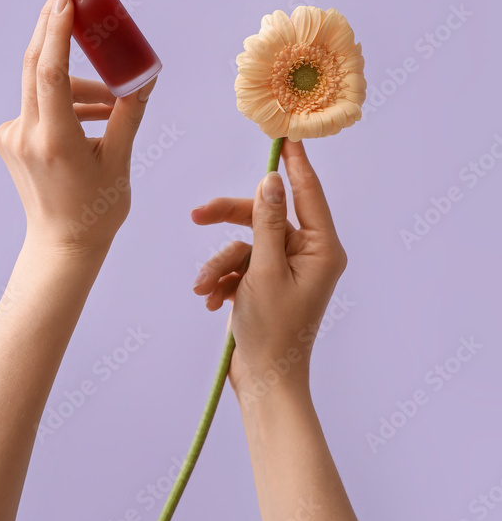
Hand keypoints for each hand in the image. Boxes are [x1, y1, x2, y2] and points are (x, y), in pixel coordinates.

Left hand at [0, 0, 156, 254]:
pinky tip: (91, 117)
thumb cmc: (97, 208)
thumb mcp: (120, 159)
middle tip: (70, 2)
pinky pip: (38, 104)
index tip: (65, 0)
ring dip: (76, 82)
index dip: (56, 32)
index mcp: (54, 140)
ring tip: (111, 100)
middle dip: (53, 30)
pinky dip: (64, 101)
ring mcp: (13, 137)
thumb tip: (147, 74)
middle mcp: (26, 135)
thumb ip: (129, 112)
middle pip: (35, 66)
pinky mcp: (9, 139)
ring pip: (43, 88)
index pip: (50, 72)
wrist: (62, 245)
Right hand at [191, 139, 346, 398]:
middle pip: (265, 217)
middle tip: (197, 215)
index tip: (285, 135)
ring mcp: (287, 270)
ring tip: (205, 289)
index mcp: (322, 249)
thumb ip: (267, 222)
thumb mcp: (264, 271)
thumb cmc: (273, 332)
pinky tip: (211, 300)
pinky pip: (241, 264)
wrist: (264, 385)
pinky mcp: (267, 284)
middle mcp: (308, 254)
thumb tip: (271, 180)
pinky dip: (223, 278)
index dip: (294, 162)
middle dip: (229, 223)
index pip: (308, 193)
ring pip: (246, 243)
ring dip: (221, 264)